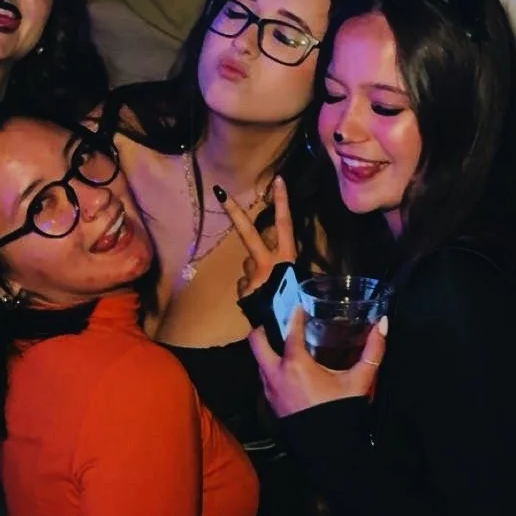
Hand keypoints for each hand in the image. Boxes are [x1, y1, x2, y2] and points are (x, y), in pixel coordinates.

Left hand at [221, 176, 295, 298]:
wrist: (280, 334)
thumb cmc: (294, 308)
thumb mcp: (295, 284)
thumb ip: (280, 269)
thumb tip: (264, 259)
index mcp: (286, 259)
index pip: (285, 225)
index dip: (282, 202)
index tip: (278, 180)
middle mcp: (267, 264)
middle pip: (249, 233)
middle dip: (235, 213)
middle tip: (221, 193)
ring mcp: (252, 277)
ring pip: (248, 266)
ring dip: (253, 274)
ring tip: (266, 292)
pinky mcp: (243, 290)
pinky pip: (244, 285)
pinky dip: (249, 290)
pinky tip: (257, 301)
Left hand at [249, 303, 386, 417]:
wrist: (328, 449)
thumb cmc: (341, 412)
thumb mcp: (359, 380)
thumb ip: (373, 350)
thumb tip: (383, 324)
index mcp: (295, 364)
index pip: (290, 331)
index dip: (294, 316)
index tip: (297, 307)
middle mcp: (276, 374)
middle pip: (256, 343)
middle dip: (262, 330)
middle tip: (274, 323)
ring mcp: (270, 391)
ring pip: (259, 362)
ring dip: (266, 352)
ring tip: (281, 345)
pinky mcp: (271, 404)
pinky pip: (265, 379)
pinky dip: (271, 370)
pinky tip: (285, 370)